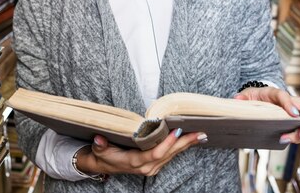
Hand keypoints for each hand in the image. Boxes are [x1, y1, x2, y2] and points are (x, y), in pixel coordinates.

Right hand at [75, 130, 205, 176]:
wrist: (103, 166)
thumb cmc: (103, 155)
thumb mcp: (99, 150)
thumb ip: (100, 146)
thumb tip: (99, 139)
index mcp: (136, 162)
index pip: (155, 153)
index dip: (167, 143)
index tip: (177, 131)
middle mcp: (147, 167)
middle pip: (169, 154)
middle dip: (185, 143)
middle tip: (200, 133)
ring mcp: (152, 167)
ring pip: (172, 155)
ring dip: (186, 145)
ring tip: (200, 135)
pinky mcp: (155, 165)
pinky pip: (170, 156)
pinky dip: (181, 147)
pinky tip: (190, 140)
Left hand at [234, 87, 299, 143]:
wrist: (261, 97)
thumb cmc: (256, 96)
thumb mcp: (248, 94)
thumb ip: (243, 97)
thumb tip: (237, 99)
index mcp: (275, 93)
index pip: (284, 96)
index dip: (290, 104)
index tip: (293, 114)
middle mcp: (288, 101)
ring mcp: (293, 110)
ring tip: (288, 140)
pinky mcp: (294, 120)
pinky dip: (297, 135)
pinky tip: (287, 140)